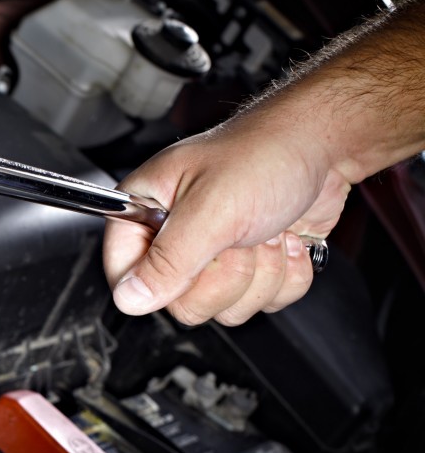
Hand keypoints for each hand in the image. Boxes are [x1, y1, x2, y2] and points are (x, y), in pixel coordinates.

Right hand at [103, 118, 350, 325]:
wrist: (327, 144)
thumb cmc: (266, 153)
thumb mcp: (211, 209)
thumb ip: (167, 260)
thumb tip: (129, 299)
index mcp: (145, 211)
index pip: (125, 275)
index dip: (162, 280)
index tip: (195, 259)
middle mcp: (174, 237)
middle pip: (181, 302)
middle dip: (227, 275)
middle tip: (239, 235)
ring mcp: (214, 256)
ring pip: (224, 308)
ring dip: (262, 273)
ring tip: (267, 231)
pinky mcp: (251, 267)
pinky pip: (261, 304)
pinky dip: (287, 276)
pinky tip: (287, 240)